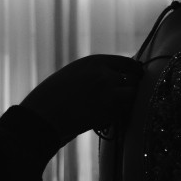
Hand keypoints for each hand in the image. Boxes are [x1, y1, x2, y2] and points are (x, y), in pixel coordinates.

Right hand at [19, 54, 144, 146]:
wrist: (43, 115)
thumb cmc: (52, 97)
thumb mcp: (74, 74)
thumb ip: (95, 74)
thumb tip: (116, 79)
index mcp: (95, 62)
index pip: (127, 63)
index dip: (134, 71)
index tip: (137, 78)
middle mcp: (105, 74)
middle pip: (134, 79)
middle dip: (132, 88)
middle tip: (128, 97)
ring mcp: (109, 93)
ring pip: (133, 95)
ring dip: (128, 101)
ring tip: (118, 107)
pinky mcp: (109, 112)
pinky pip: (123, 112)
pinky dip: (119, 115)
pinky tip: (106, 118)